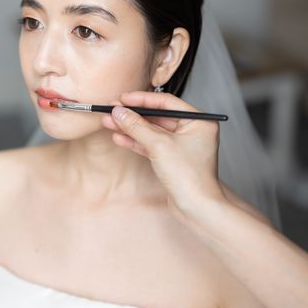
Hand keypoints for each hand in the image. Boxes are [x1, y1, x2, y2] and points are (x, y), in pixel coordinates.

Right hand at [102, 91, 224, 212]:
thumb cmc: (189, 176)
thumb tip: (119, 111)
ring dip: (130, 128)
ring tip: (109, 122)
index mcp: (199, 121)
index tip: (122, 98)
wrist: (196, 208)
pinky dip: (135, 142)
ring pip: (151, 131)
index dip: (142, 99)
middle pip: (157, 116)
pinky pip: (151, 145)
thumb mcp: (159, 145)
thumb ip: (137, 126)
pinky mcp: (172, 159)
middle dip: (132, 115)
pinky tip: (119, 137)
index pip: (166, 103)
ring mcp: (182, 146)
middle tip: (112, 110)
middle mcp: (192, 131)